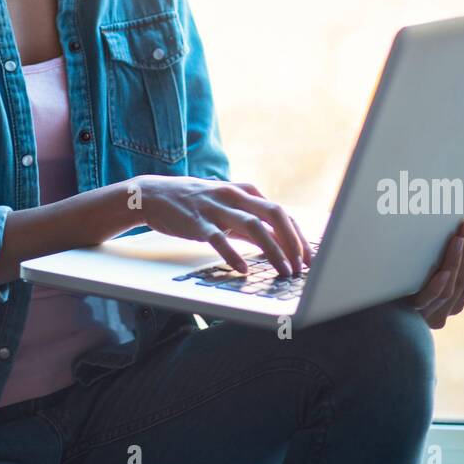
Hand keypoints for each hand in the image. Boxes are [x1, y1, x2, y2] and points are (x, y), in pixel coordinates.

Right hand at [133, 175, 313, 277]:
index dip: (299, 236)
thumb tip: (277, 244)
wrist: (153, 195)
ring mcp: (215, 207)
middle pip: (274, 213)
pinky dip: (233, 254)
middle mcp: (234, 196)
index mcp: (244, 192)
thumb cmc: (194, 204)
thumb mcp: (225, 207)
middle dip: (293, 241)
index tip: (310, 258)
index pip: (281, 212)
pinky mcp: (197, 221)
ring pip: (253, 226)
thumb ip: (249, 222)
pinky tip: (242, 269)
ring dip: (274, 250)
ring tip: (284, 271)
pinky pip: (219, 238)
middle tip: (302, 266)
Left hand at [399, 219, 463, 328]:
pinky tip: (443, 272)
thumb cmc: (401, 289)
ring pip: (449, 288)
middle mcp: (444, 311)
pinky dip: (437, 286)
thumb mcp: (433, 284)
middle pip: (463, 281)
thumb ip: (460, 282)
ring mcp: (426, 312)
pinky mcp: (407, 309)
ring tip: (459, 238)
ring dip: (456, 261)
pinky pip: (426, 300)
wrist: (371, 313)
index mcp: (453, 304)